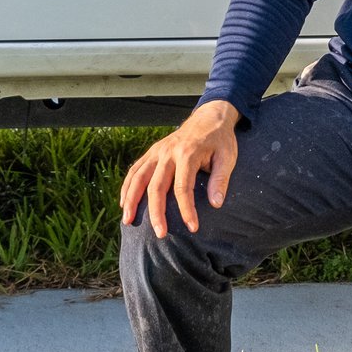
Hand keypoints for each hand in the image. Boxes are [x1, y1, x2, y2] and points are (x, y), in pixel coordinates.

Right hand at [120, 99, 240, 236]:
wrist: (209, 117)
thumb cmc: (220, 140)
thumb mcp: (227, 157)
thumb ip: (220, 180)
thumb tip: (216, 204)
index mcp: (187, 154)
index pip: (183, 187)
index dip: (186, 210)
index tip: (192, 227)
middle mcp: (168, 152)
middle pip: (156, 186)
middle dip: (156, 212)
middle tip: (159, 234)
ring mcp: (157, 151)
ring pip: (138, 178)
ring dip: (132, 200)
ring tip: (128, 222)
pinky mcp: (152, 152)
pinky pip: (135, 170)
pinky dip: (127, 187)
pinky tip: (124, 203)